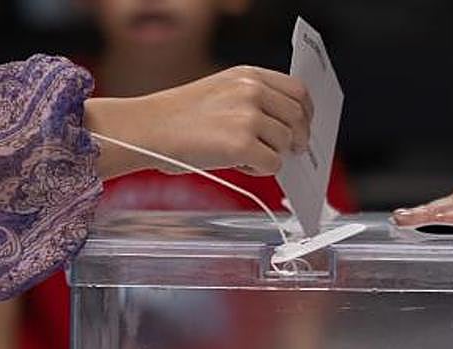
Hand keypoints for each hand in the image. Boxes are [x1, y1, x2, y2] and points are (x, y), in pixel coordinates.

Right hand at [86, 66, 311, 176]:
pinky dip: (259, 170)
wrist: (147, 129)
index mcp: (248, 75)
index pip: (298, 91)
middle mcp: (251, 91)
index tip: (302, 127)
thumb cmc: (178, 117)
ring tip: (244, 156)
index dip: (305, 113)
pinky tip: (237, 164)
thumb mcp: (221, 92)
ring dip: (271, 155)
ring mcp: (248, 117)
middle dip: (297, 139)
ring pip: (285, 144)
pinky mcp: (242, 144)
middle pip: (298, 118)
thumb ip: (254, 101)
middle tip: (288, 152)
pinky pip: (272, 164)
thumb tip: (287, 128)